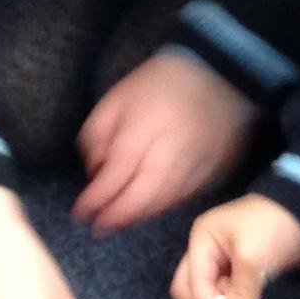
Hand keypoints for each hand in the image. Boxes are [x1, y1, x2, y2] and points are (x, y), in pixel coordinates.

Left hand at [73, 52, 257, 237]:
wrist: (219, 70)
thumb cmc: (161, 82)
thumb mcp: (117, 97)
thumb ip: (98, 134)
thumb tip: (94, 172)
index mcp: (144, 128)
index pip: (116, 175)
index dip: (95, 199)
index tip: (80, 214)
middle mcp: (173, 150)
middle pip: (142, 195)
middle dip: (117, 216)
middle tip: (99, 228)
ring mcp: (199, 161)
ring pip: (165, 200)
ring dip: (140, 215)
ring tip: (120, 222)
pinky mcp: (217, 166)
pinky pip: (188, 194)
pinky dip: (165, 205)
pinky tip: (150, 208)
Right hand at [170, 194, 299, 298]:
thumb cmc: (274, 226)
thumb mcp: (253, 257)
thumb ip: (239, 294)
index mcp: (202, 240)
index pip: (190, 285)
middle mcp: (207, 251)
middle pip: (191, 291)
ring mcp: (224, 261)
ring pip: (211, 294)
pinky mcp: (242, 270)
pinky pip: (229, 293)